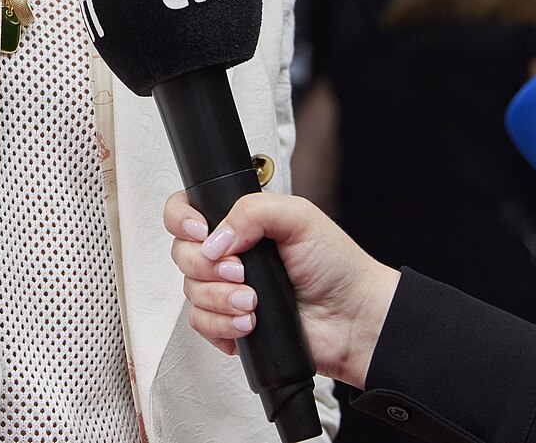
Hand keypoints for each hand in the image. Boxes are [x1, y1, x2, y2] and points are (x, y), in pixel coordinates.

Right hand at [166, 190, 399, 387]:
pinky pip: (202, 325)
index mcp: (239, 223)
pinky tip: (250, 323)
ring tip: (254, 302)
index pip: (186, 211)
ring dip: (220, 298)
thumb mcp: (299, 216)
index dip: (182, 220)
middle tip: (241, 272)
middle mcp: (230, 255)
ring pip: (191, 292)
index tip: (201, 232)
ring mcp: (228, 291)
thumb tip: (214, 238)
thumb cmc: (336, 266)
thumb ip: (251, 210)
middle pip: (183, 254)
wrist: (354, 319)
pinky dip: (222, 325)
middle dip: (207, 266)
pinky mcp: (230, 324)